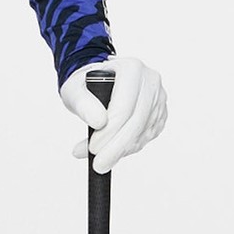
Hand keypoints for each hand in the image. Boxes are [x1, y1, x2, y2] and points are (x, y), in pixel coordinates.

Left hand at [59, 55, 166, 173]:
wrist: (96, 83)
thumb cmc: (84, 85)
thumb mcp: (74, 89)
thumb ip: (82, 103)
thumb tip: (98, 122)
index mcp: (131, 68)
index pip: (124, 106)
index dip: (109, 131)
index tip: (93, 148)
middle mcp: (150, 81)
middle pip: (137, 121)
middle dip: (116, 147)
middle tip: (98, 165)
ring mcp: (159, 98)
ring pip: (143, 131)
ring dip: (121, 150)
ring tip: (99, 159)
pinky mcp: (160, 113)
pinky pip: (147, 136)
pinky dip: (129, 148)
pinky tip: (112, 151)